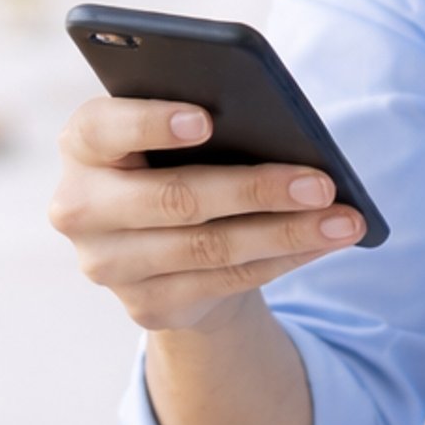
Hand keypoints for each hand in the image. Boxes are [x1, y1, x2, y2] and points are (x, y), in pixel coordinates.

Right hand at [48, 97, 365, 333]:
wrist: (160, 240)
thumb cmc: (175, 159)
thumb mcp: (173, 134)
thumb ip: (200, 121)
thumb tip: (283, 136)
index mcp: (82, 144)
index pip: (103, 128)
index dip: (151, 123)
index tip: (207, 118)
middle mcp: (80, 207)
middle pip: (175, 198)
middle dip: (257, 190)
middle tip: (322, 183)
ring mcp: (108, 264)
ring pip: (210, 248)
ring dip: (288, 234)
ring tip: (344, 219)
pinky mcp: (144, 305)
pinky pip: (225, 282)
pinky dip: (282, 260)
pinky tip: (323, 243)